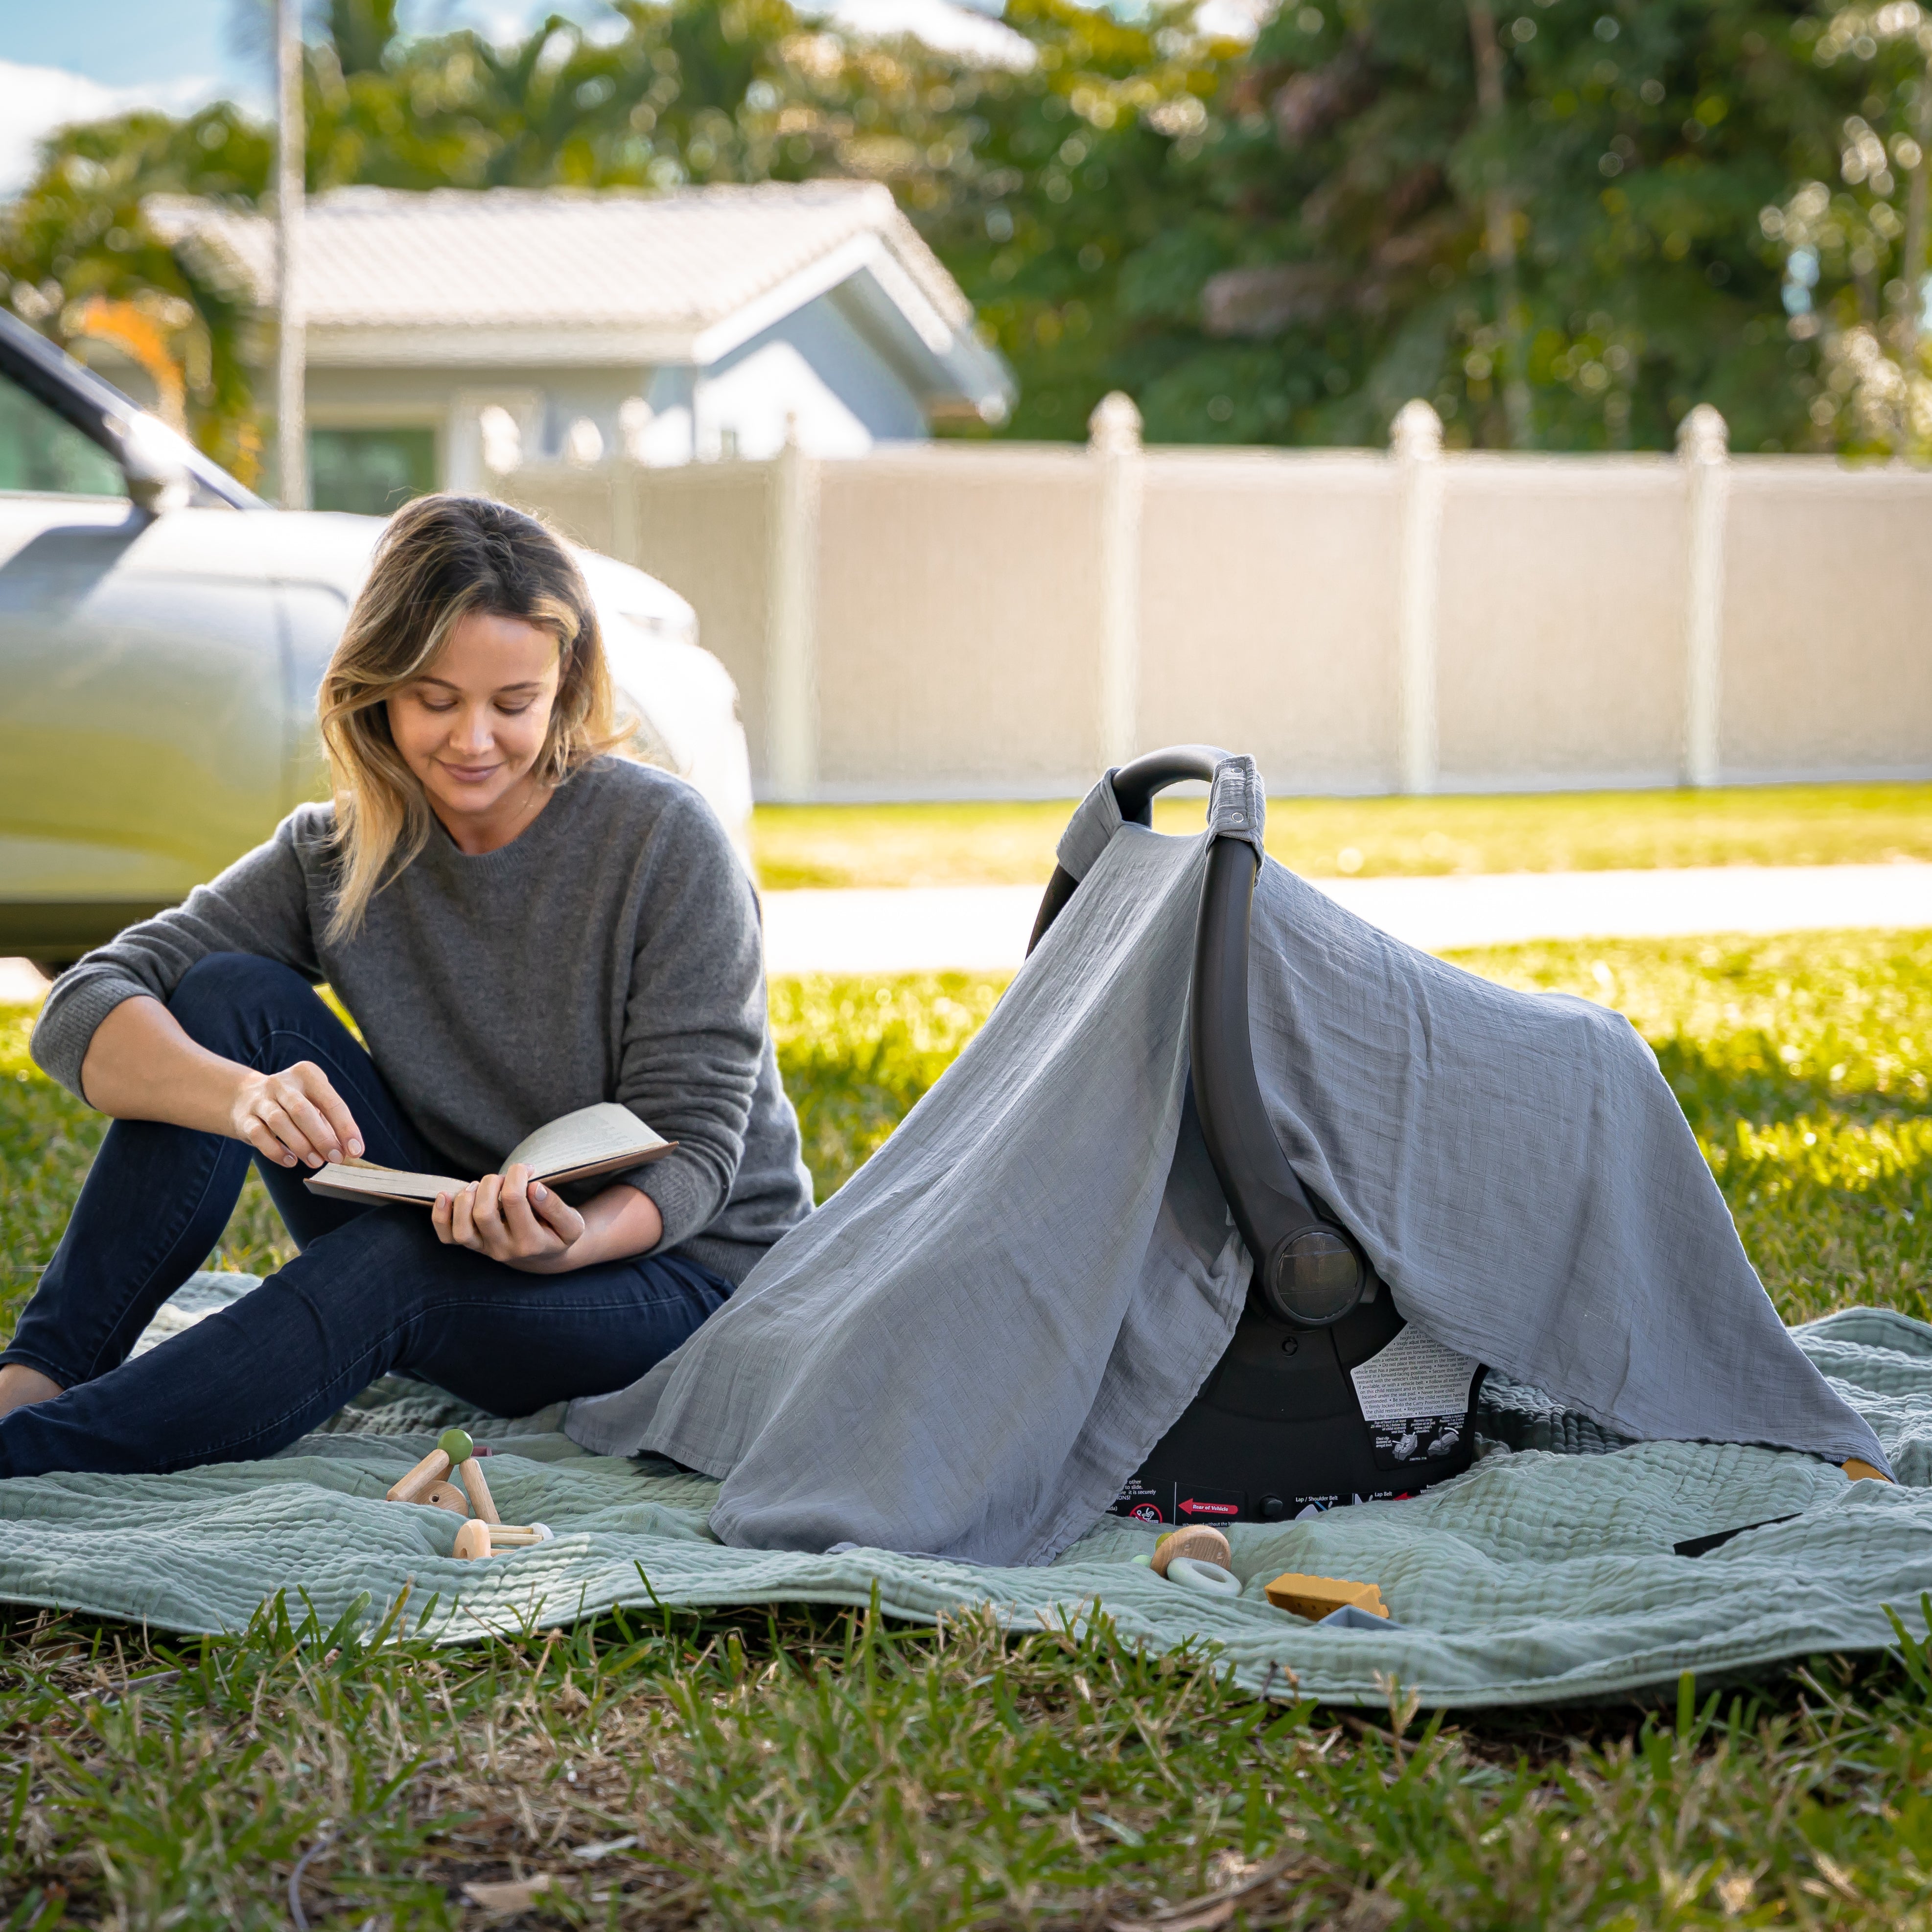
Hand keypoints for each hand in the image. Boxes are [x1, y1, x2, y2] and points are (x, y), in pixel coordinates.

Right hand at [230, 1061, 363, 1169]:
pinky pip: (259, 1135)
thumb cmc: (292, 1103)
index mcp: (306, 1075)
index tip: (356, 1150)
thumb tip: (347, 1150)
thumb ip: (329, 1123)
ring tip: (316, 1162)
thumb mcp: (313, 1101)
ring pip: (280, 1122)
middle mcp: (282, 1083)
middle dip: (322, 1138)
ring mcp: (260, 1099)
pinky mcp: (244, 1117)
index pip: (330, 1101)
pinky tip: (290, 1161)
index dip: (346, 1128)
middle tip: (336, 1158)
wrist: (244, 1096)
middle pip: (302, 1110)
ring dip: (301, 1146)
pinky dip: (276, 1151)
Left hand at [432, 1163, 586, 1270]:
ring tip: (482, 1185)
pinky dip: (440, 1216)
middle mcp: (504, 1250)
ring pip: (462, 1228)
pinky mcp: (473, 1246)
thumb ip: (556, 1206)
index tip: (526, 1169)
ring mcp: (485, 1249)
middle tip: (504, 1177)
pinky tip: (446, 1196)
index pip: (514, 1200)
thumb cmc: (558, 1232)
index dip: (517, 1175)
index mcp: (531, 1243)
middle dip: (491, 1183)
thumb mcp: (571, 1223)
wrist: (545, 1255)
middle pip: (484, 1213)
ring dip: (467, 1198)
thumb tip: (534, 1187)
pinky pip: (448, 1236)